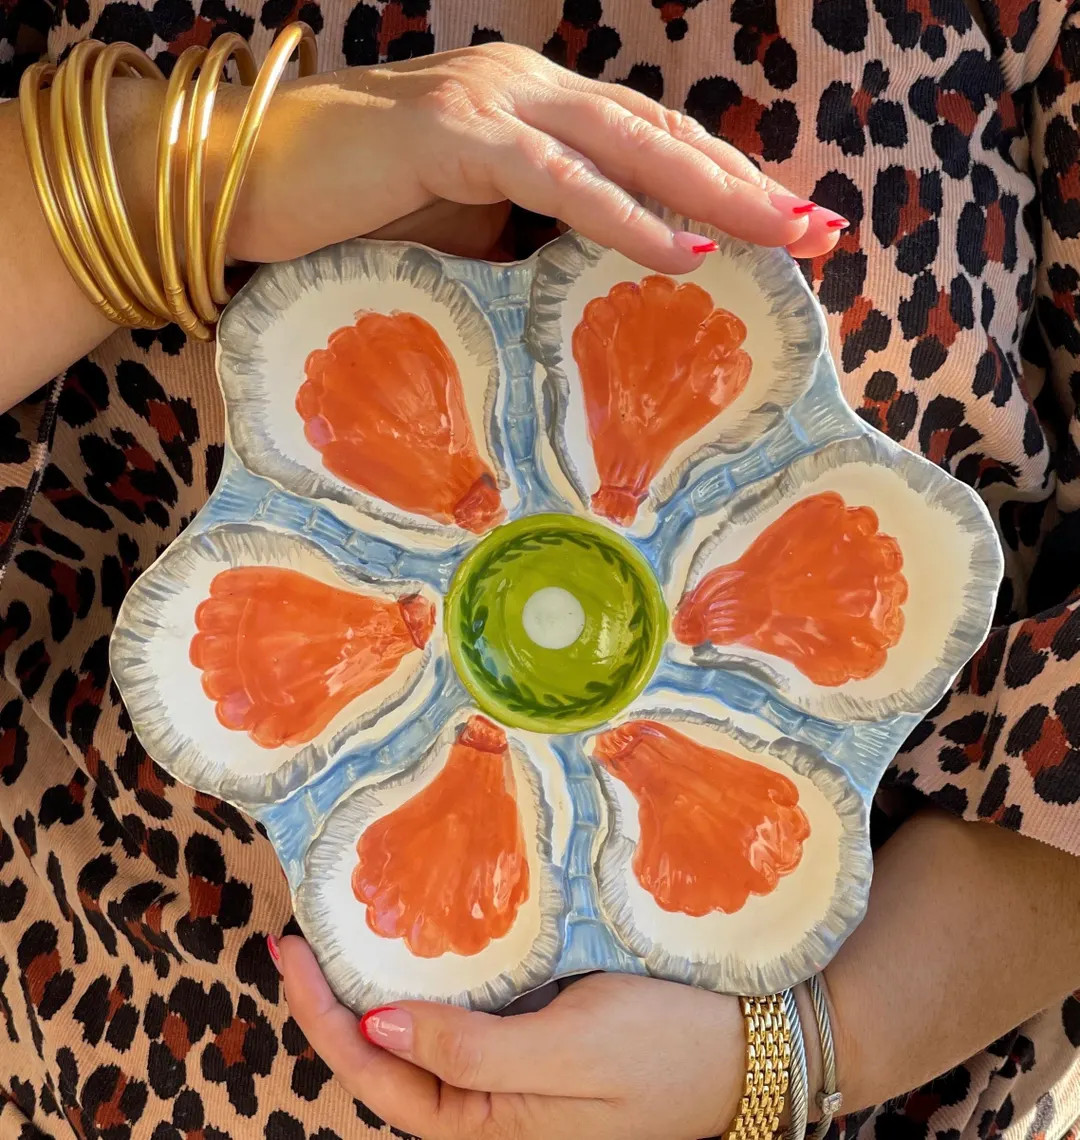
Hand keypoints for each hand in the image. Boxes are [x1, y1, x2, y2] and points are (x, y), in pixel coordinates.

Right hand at [233, 42, 845, 272]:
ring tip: (784, 237)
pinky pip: (553, 178)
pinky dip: (620, 213)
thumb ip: (536, 238)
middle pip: (662, 136)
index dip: (726, 182)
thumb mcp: (470, 228)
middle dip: (749, 185)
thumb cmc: (357, 212)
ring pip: (626, 144)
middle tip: (822, 232)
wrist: (249, 181)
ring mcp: (492, 101)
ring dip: (712, 193)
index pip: (650, 144)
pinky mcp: (452, 133)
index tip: (791, 228)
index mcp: (536, 108)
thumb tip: (597, 288)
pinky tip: (680, 247)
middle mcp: (527, 88)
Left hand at [277, 936, 745, 1139]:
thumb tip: (374, 1023)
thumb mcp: (568, 1053)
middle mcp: (491, 1107)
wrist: (753, 1043)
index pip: (378, 1076)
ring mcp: (513, 1072)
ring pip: (421, 1036)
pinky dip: (429, 978)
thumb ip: (471, 1049)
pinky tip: (417, 942)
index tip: (291, 953)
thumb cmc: (667, 1051)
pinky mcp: (537, 1036)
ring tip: (339, 936)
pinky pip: (463, 1015)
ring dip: (376, 988)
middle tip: (299, 938)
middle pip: (387, 1060)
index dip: (324, 1018)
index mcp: (489, 1126)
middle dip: (334, 1003)